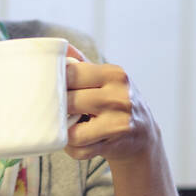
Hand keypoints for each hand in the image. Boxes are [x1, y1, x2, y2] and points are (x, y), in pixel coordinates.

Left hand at [62, 44, 159, 163]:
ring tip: (71, 127)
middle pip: (68, 101)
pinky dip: (73, 148)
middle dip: (58, 109)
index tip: (50, 89)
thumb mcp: (107, 79)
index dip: (54, 83)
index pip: (70, 73)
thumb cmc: (117, 102)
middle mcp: (119, 96)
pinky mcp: (114, 144)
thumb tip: (56, 46)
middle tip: (59, 111)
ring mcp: (118, 122)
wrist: (144, 135)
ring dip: (65, 131)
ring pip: (70, 130)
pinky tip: (81, 141)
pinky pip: (78, 149)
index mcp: (114, 74)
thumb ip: (81, 63)